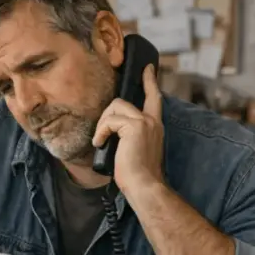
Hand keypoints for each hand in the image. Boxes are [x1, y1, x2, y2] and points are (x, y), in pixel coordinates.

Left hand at [92, 64, 164, 194]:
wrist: (144, 185)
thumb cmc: (136, 176)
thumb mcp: (132, 150)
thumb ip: (127, 136)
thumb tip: (110, 131)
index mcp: (154, 126)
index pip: (153, 98)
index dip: (149, 82)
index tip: (147, 68)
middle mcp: (152, 121)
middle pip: (122, 102)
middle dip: (106, 116)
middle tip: (101, 136)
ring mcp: (144, 122)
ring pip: (114, 107)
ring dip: (103, 124)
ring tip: (101, 142)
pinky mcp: (135, 126)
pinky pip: (110, 120)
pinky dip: (101, 132)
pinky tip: (100, 144)